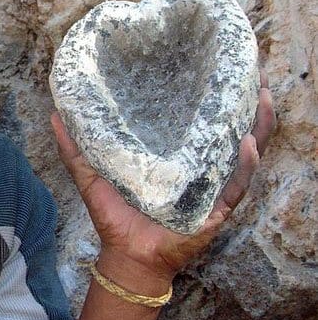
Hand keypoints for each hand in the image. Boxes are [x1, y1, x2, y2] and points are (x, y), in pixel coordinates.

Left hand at [51, 73, 275, 289]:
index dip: (211, 97)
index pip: (197, 121)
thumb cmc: (113, 216)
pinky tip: (247, 142)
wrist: (125, 254)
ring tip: (264, 98)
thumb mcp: (91, 175)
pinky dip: (245, 164)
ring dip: (258, 126)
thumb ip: (74, 147)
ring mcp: (210, 186)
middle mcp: (198, 167)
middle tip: (256, 75)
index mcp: (175, 156)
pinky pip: (237, 184)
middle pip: (229, 131)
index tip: (216, 65)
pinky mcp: (216, 208)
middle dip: (247, 105)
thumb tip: (55, 113)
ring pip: (244, 154)